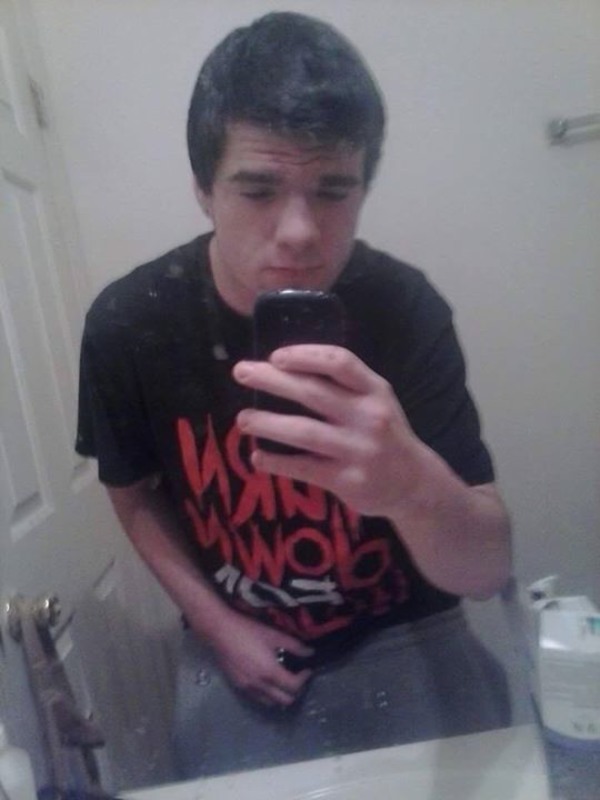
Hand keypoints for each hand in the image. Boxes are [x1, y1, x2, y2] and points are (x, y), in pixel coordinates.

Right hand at [203, 607, 313, 706]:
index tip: (307, 669)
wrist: (221, 631)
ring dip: (280, 696)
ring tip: (283, 681)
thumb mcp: (274, 635)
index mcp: (270, 673)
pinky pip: (257, 698)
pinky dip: (267, 695)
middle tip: (297, 677)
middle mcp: (259, 685)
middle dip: (295, 691)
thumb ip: (294, 645)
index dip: (304, 679)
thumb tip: (310, 652)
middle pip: (284, 700)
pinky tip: (267, 681)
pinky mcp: (238, 686)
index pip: (294, 686)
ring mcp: (247, 688)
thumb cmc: (249, 631)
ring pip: (270, 703)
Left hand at [233, 344, 423, 516]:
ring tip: (243, 420)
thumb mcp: (376, 401)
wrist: (415, 483)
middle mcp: (369, 416)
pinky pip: (304, 467)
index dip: (305, 355)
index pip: (340, 362)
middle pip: (313, 393)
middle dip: (272, 380)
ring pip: (304, 431)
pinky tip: (257, 457)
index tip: (275, 356)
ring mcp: (359, 450)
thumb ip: (344, 387)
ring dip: (268, 423)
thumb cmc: (385, 434)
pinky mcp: (348, 480)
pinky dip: (277, 462)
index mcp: (375, 390)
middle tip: (242, 372)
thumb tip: (284, 369)